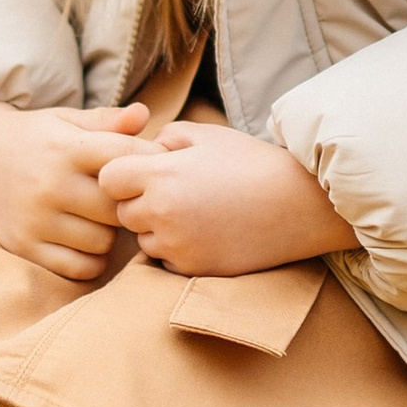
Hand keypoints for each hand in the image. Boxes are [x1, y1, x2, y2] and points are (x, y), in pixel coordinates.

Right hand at [0, 100, 150, 281]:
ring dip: (108, 234)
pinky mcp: (24, 245)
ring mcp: (36, 218)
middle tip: (125, 201)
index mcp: (68, 148)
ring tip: (99, 219)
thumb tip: (143, 115)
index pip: (126, 158)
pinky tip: (85, 241)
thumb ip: (107, 120)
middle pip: (118, 208)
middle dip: (128, 205)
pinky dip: (90, 260)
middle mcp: (51, 184)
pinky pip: (79, 268)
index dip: (151, 164)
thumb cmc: (36, 138)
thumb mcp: (67, 121)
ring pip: (102, 242)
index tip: (158, 170)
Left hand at [96, 118, 353, 278]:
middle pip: (123, 213)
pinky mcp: (194, 270)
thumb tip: (143, 150)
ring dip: (158, 229)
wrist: (299, 204)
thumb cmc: (252, 163)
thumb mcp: (207, 135)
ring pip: (144, 240)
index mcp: (161, 176)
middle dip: (140, 202)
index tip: (148, 171)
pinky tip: (209, 233)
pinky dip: (179, 250)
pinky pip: (167, 261)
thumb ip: (166, 138)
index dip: (124, 174)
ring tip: (198, 212)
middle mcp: (162, 215)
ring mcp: (177, 247)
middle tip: (177, 192)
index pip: (108, 180)